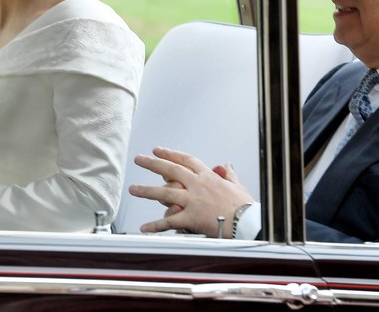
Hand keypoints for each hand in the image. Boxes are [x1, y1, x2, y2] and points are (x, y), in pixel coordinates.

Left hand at [128, 146, 254, 237]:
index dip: (170, 154)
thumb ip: (229, 174)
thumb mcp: (237, 185)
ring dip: (146, 191)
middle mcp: (197, 185)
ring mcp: (192, 200)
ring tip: (132, 189)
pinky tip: (144, 227)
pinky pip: (169, 221)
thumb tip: (226, 165)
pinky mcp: (191, 217)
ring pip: (164, 193)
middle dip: (152, 163)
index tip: (158, 150)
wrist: (246, 221)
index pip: (185, 160)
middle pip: (170, 170)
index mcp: (207, 176)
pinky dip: (156, 225)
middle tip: (139, 159)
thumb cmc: (243, 205)